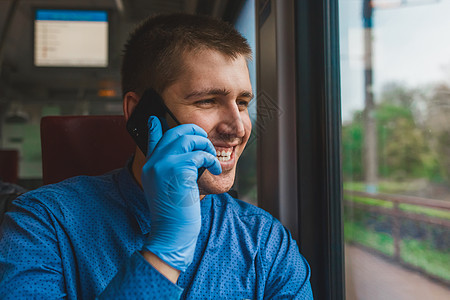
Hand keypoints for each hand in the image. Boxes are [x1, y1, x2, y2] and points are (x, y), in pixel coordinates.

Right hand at [141, 116, 220, 271]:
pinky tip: (213, 170)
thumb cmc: (174, 215)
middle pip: (176, 131)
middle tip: (205, 146)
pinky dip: (211, 160)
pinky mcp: (177, 169)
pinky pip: (200, 153)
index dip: (155, 126)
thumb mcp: (167, 189)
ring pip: (189, 137)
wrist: (171, 234)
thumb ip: (170, 170)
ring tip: (210, 161)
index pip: (151, 138)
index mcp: (150, 166)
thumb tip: (187, 158)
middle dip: (196, 134)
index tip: (156, 118)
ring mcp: (163, 164)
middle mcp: (154, 161)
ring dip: (206, 146)